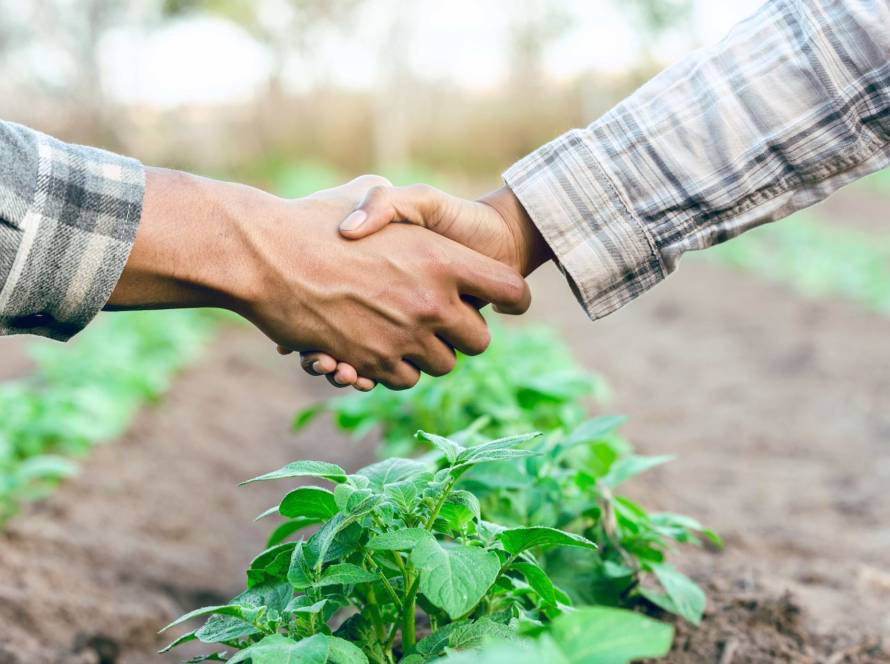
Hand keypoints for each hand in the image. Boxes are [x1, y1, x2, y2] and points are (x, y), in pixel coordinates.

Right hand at [109, 170, 530, 389]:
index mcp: (442, 258)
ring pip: (443, 366)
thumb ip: (399, 203)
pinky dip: (395, 368)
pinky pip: (404, 380)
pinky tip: (377, 346)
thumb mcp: (367, 194)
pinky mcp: (372, 362)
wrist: (266, 256)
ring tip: (406, 332)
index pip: (510, 291)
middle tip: (445, 320)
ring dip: (429, 353)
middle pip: (480, 341)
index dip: (513, 299)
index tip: (505, 302)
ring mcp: (403, 336)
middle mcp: (431, 301)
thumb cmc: (314, 220)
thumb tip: (411, 213)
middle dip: (466, 334)